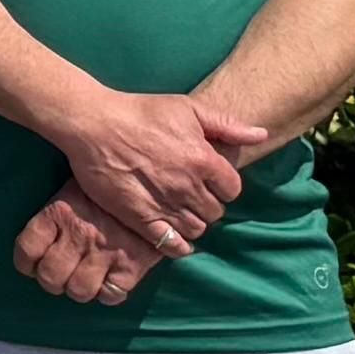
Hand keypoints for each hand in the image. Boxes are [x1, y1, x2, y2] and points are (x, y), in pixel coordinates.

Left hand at [14, 184, 160, 304]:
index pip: (26, 249)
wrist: (159, 183)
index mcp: (58, 212)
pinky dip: (108, 294)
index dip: (26, 264)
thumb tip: (41, 241)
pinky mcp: (133, 264)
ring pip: (78, 291)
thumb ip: (58, 213)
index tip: (32, 265)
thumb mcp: (76, 186)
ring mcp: (105, 251)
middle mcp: (78, 234)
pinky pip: (112, 295)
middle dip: (52, 281)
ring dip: (78, 289)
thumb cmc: (110, 186)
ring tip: (84, 280)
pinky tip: (109, 281)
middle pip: (49, 277)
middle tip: (61, 275)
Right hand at [46, 89, 261, 259]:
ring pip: (195, 228)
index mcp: (204, 160)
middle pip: (215, 211)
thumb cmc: (140, 111)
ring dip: (192, 223)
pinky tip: (174, 239)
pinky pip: (169, 243)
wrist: (93, 124)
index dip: (222, 186)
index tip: (208, 181)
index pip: (232, 189)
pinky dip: (177, 245)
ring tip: (179, 212)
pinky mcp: (139, 216)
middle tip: (190, 196)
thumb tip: (261, 135)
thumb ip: (226, 125)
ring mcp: (164, 204)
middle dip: (207, 204)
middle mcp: (188, 186)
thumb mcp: (187, 108)